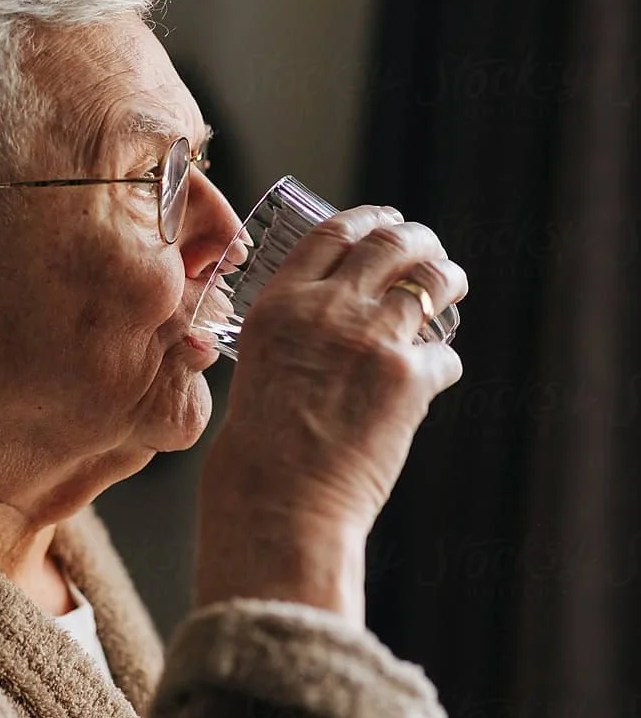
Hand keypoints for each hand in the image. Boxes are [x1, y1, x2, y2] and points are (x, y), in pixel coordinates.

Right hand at [210, 206, 466, 534]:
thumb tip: (342, 309)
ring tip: (454, 283)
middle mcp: (328, 309)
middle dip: (419, 238)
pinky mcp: (409, 378)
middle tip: (430, 249)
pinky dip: (443, 363)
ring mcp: (372, 339)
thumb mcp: (265, 363)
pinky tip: (436, 374)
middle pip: (390, 244)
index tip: (387, 220)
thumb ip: (297, 329)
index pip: (333, 233)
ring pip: (431, 282)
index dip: (369, 219)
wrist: (279, 499)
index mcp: (282, 302)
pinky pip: (444, 356)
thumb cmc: (264, 446)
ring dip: (449, 278)